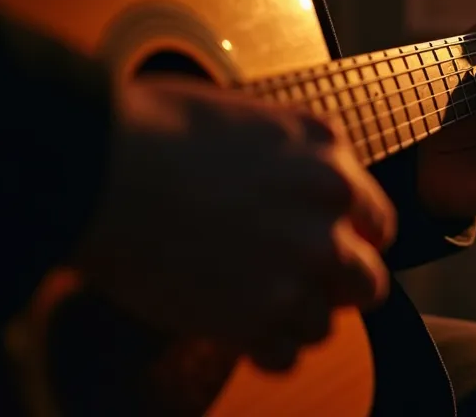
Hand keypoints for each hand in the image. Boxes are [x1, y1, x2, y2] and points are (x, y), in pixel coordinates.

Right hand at [75, 77, 396, 371]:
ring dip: (291, 321)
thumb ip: (296, 158)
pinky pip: (283, 357)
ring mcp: (294, 274)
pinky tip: (234, 329)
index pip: (376, 223)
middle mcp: (326, 221)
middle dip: (334, 288)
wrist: (99, 169)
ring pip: (323, 325)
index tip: (321, 243)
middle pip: (365, 282)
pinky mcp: (252, 320)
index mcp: (330, 165)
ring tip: (250, 303)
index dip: (349, 237)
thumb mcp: (254, 118)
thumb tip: (303, 183)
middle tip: (291, 281)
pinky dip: (261, 350)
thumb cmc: (158, 128)